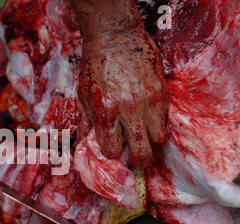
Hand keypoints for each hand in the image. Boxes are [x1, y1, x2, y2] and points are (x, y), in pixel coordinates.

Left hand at [71, 0, 168, 166]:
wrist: (115, 36)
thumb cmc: (95, 65)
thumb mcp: (83, 95)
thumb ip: (92, 121)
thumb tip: (99, 142)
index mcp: (105, 111)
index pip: (112, 150)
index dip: (112, 154)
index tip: (113, 151)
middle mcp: (129, 110)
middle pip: (140, 153)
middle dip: (137, 161)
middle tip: (134, 160)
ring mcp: (149, 102)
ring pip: (157, 140)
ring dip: (149, 144)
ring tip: (142, 140)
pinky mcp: (162, 93)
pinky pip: (165, 122)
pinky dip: (158, 128)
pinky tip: (149, 125)